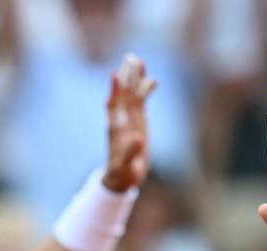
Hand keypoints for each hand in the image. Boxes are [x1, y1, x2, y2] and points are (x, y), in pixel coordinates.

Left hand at [102, 54, 155, 191]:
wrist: (123, 175)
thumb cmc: (122, 172)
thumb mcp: (125, 165)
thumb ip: (130, 152)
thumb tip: (138, 139)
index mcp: (116, 129)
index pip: (114, 106)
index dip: (115, 91)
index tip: (115, 75)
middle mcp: (121, 120)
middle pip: (123, 94)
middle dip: (127, 77)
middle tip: (130, 58)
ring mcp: (129, 118)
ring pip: (132, 94)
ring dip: (135, 78)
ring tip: (139, 60)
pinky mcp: (137, 120)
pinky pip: (141, 102)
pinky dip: (145, 90)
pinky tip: (152, 80)